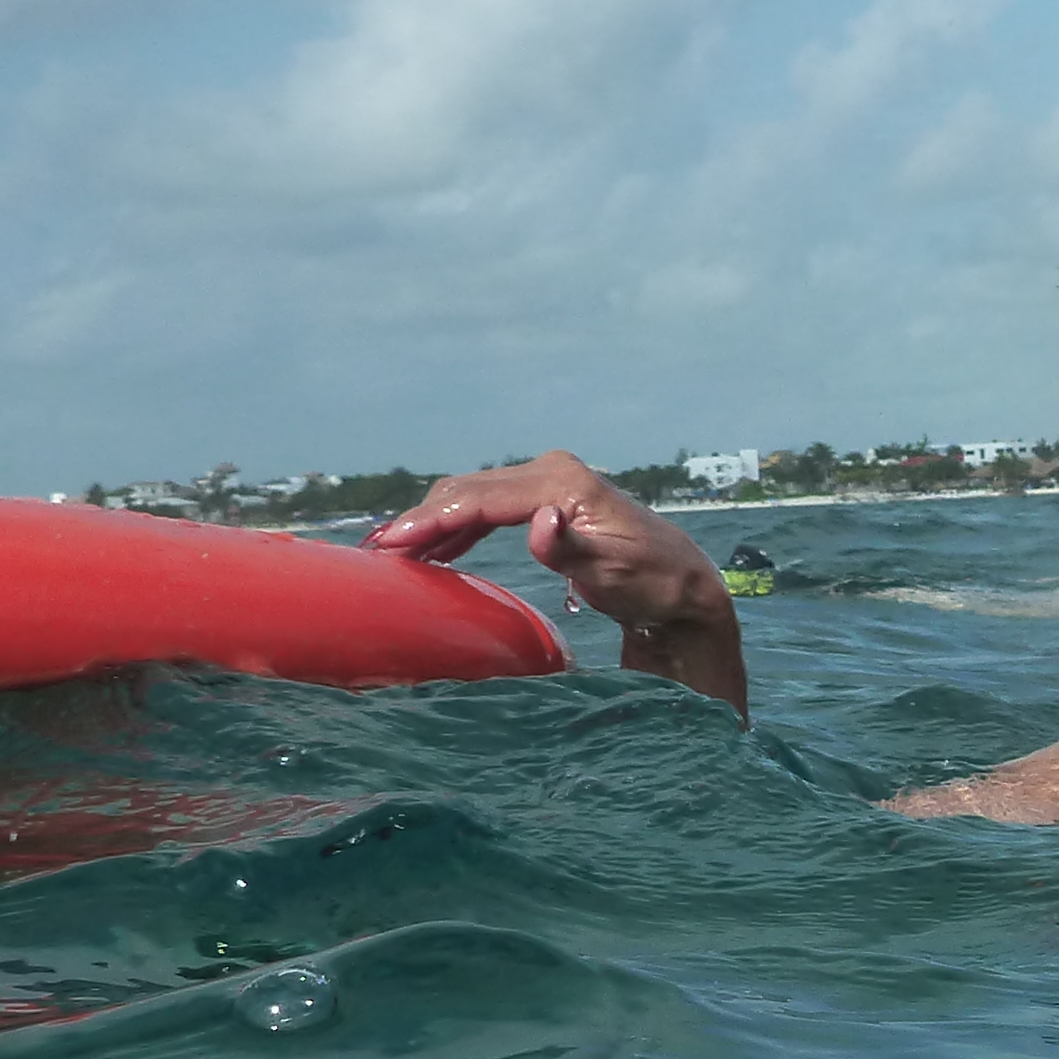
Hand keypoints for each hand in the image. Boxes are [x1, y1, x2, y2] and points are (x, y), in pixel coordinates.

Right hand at [366, 451, 746, 710]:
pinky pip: (491, 508)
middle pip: (470, 491)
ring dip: (434, 521)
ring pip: (475, 496)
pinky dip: (460, 526)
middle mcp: (552, 472)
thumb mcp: (612, 571)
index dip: (432, 520)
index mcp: (563, 483)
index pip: (482, 500)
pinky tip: (432, 548)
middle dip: (421, 518)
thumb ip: (569, 547)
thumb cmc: (652, 583)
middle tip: (375, 551)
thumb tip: (539, 522)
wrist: (683, 587)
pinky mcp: (549, 500)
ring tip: (391, 550)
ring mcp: (550, 482)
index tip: (391, 543)